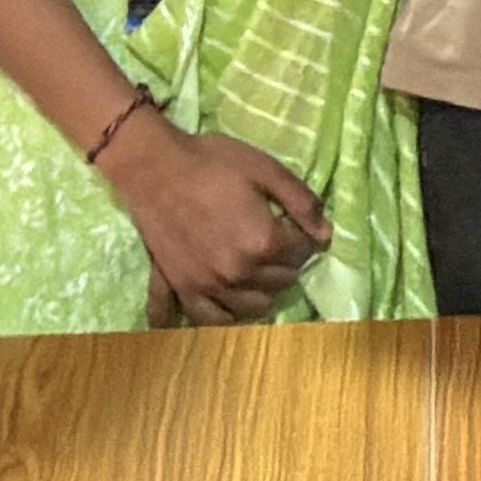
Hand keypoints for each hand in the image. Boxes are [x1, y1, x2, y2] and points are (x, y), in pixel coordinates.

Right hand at [106, 115, 328, 321]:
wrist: (153, 167)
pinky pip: (209, 319)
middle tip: (277, 243)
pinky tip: (229, 302)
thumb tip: (326, 234)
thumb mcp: (265, 169)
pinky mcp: (182, 287)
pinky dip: (224, 316)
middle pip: (281, 282)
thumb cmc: (212, 162)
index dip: (304, 237)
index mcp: (263, 243)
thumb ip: (302, 202)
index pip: (302, 253)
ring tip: (258, 271)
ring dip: (263, 291)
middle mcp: (238, 273)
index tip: (294, 225)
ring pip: (252, 308)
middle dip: (287, 263)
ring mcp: (208, 286)